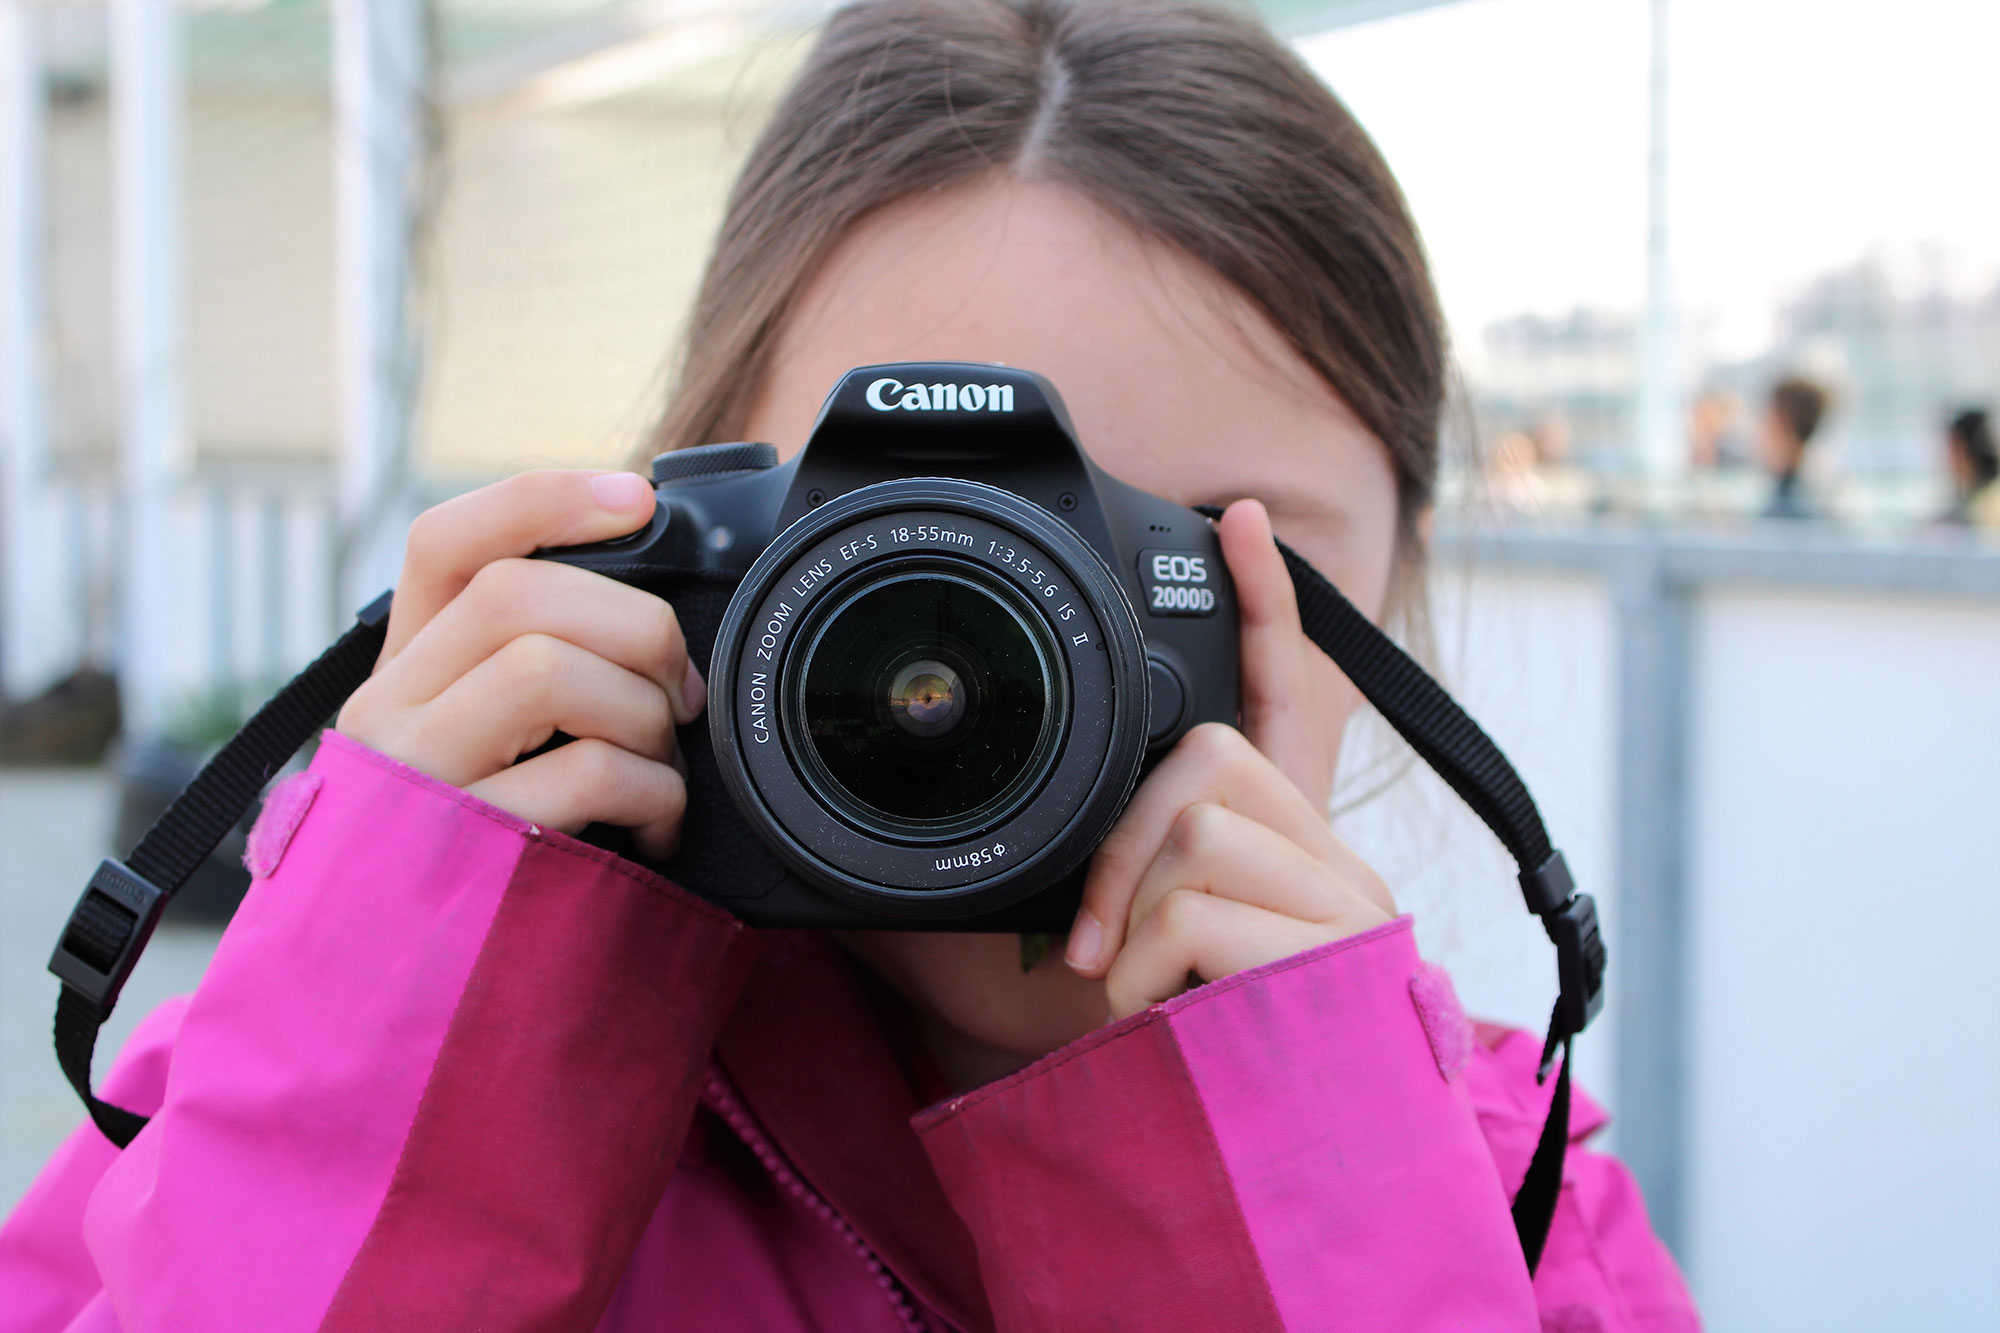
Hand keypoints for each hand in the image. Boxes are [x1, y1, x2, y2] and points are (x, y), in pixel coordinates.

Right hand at [336, 469, 703, 859]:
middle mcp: (389, 715)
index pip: (446, 545)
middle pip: (516, 594)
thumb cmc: (478, 872)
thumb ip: (531, 685)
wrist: (393, 1028)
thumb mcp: (485, 763)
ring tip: (663, 768)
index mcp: (401, 676)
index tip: (638, 499)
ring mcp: (416, 781)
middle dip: (635, 625)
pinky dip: (652, 794)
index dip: (543, 499)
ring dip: (641, 711)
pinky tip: (657, 832)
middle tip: (681, 690)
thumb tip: (657, 622)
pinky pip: (582, 774)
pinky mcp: (462, 850)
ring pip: (545, 668)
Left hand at [1064, 499, 1395, 1019]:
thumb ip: (1131, 895)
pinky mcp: (1337, 962)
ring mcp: (1348, 911)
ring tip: (1125, 992)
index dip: (1261, 601)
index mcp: (1299, 848)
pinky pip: (1199, 910)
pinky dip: (1138, 971)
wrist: (1300, 1188)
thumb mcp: (1158, 968)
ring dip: (1126, 913)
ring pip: (1201, 823)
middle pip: (1213, 755)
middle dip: (1121, 836)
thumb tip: (1025, 866)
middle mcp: (1340, 863)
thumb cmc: (1209, 1069)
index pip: (1291, 693)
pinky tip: (1149, 1020)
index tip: (1230, 518)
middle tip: (1084, 936)